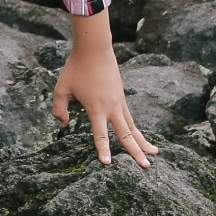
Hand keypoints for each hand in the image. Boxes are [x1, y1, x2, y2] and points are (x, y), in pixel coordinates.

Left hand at [52, 26, 158, 169]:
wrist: (95, 48)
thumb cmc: (76, 67)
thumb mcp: (61, 88)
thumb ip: (59, 108)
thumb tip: (64, 124)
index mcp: (96, 108)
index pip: (100, 134)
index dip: (103, 149)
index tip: (107, 164)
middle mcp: (111, 107)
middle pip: (127, 135)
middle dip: (137, 152)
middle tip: (147, 167)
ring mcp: (119, 102)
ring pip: (133, 127)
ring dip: (143, 141)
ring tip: (155, 153)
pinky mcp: (121, 97)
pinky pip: (130, 118)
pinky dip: (136, 129)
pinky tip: (140, 137)